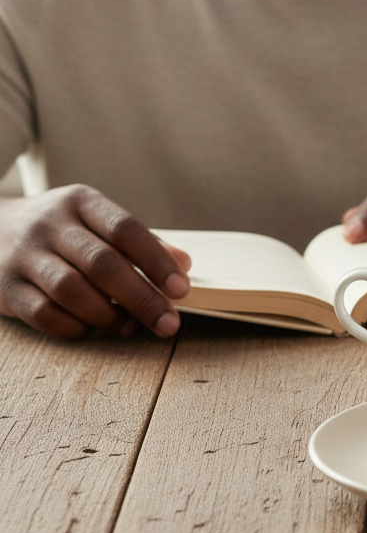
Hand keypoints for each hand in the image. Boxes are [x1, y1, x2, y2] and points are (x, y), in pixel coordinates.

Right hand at [0, 185, 190, 339]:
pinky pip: (43, 314)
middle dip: (141, 297)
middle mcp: (50, 225)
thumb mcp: (99, 221)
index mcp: (82, 202)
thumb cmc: (64, 229)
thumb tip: (183, 265)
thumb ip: (142, 242)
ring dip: (108, 315)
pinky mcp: (6, 288)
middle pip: (102, 263)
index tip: (182, 289)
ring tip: (131, 327)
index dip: (157, 261)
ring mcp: (24, 256)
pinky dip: (74, 327)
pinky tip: (93, 330)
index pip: (126, 229)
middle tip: (168, 322)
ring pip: (71, 290)